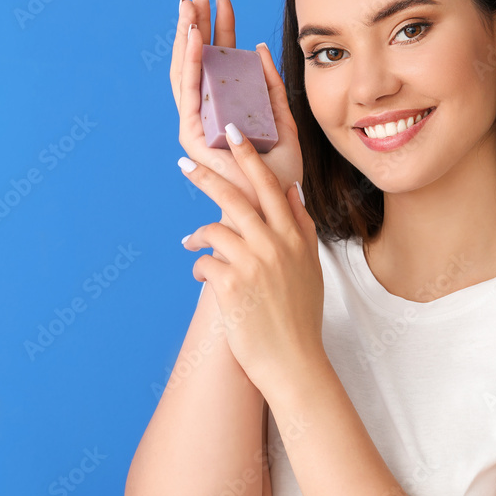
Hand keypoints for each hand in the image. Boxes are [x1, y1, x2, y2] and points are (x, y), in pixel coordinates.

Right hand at [170, 0, 302, 232]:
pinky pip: (189, 92)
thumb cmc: (280, 175)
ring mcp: (196, 123)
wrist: (276, 212)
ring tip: (189, 4)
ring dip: (187, 35)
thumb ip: (271, 86)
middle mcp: (206, 113)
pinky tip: (194, 36)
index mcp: (226, 106)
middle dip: (195, 21)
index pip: (218, 58)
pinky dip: (189, 62)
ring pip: (186, 70)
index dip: (219, 26)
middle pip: (197, 59)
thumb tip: (261, 49)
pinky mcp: (192, 136)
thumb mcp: (284, 120)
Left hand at [178, 122, 324, 397]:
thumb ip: (301, 227)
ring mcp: (254, 263)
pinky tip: (201, 278)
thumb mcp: (310, 267)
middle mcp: (276, 245)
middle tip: (185, 163)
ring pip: (213, 229)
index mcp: (296, 237)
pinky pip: (203, 263)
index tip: (234, 132)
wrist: (293, 363)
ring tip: (191, 242)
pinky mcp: (232, 285)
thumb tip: (291, 191)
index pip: (272, 185)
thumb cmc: (300, 317)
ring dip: (197, 235)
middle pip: (235, 197)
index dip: (250, 156)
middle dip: (206, 176)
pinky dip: (198, 268)